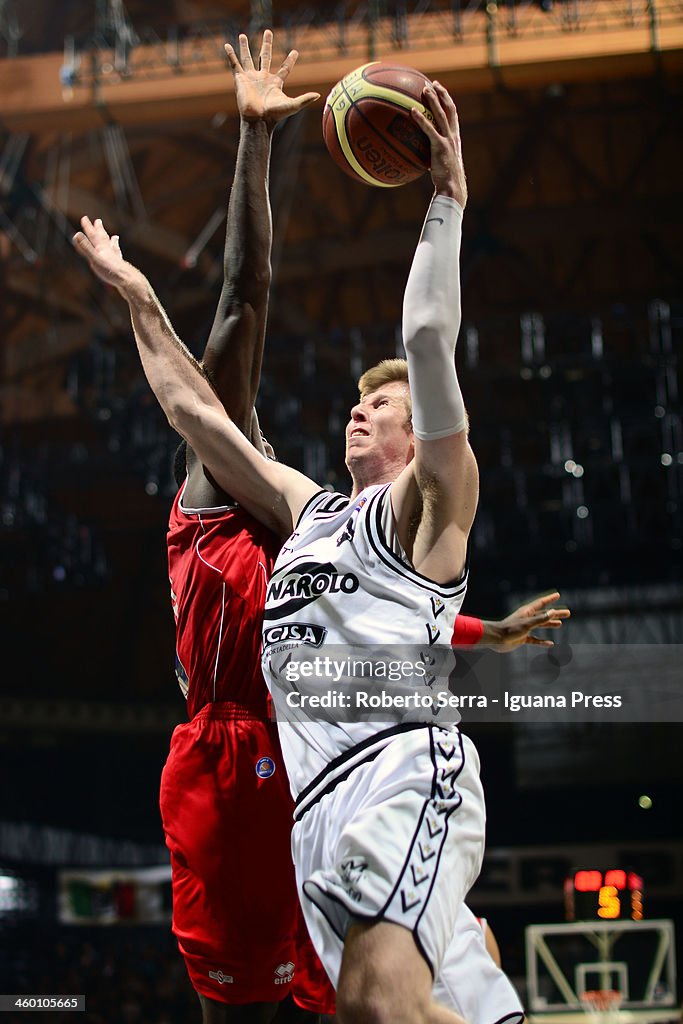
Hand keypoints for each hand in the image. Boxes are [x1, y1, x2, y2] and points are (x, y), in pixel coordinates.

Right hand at [72, 215, 136, 294]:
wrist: (129, 282)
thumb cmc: (111, 272)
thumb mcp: (95, 260)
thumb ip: (86, 248)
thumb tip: (76, 234)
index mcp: (102, 249)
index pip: (93, 236)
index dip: (88, 227)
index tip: (84, 218)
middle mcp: (110, 252)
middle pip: (104, 239)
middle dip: (99, 230)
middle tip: (98, 221)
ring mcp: (116, 259)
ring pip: (114, 248)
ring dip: (112, 241)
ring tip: (115, 237)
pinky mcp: (122, 268)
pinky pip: (119, 259)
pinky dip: (119, 256)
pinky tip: (120, 259)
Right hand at [224, 29, 319, 126]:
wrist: (257, 120)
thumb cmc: (274, 115)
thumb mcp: (292, 105)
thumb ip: (304, 99)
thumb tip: (318, 95)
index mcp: (275, 83)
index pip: (285, 68)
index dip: (290, 61)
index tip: (295, 52)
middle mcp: (263, 78)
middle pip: (265, 57)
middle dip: (267, 44)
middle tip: (269, 32)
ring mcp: (251, 78)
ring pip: (248, 58)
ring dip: (245, 47)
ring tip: (242, 35)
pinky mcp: (240, 79)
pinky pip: (234, 64)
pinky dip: (230, 55)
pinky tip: (226, 45)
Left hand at [411, 81, 466, 206]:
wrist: (453, 188)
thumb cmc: (446, 180)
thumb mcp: (439, 164)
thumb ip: (432, 155)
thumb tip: (417, 154)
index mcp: (455, 138)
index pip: (452, 114)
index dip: (447, 100)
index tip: (439, 90)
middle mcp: (453, 136)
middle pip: (449, 109)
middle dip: (442, 94)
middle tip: (432, 83)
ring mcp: (448, 140)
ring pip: (441, 115)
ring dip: (433, 100)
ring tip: (424, 89)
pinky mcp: (441, 147)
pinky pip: (429, 130)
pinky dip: (421, 119)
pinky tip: (411, 111)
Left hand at [484, 592, 570, 651]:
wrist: (497, 639)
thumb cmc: (510, 629)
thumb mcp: (527, 623)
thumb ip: (540, 619)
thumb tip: (553, 612)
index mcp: (527, 612)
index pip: (541, 603)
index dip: (549, 599)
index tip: (557, 595)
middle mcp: (527, 619)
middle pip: (544, 615)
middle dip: (555, 614)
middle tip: (567, 613)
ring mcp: (525, 628)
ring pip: (540, 625)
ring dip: (550, 624)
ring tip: (560, 624)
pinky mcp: (522, 638)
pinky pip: (535, 639)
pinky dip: (542, 641)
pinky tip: (550, 644)